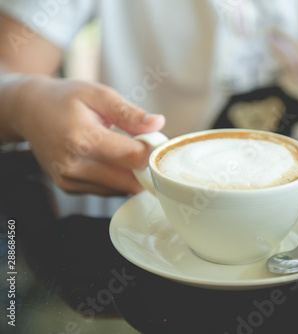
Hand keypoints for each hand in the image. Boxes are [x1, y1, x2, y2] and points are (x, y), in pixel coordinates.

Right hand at [16, 76, 164, 195]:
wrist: (30, 110)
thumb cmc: (66, 100)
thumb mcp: (99, 96)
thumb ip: (130, 113)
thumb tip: (157, 123)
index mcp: (83, 139)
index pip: (134, 157)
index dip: (150, 149)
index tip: (151, 138)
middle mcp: (74, 165)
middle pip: (130, 181)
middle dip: (143, 166)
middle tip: (139, 145)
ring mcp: (70, 180)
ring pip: (120, 189)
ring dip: (130, 174)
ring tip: (120, 149)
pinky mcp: (70, 188)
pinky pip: (107, 191)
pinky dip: (115, 178)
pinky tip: (108, 159)